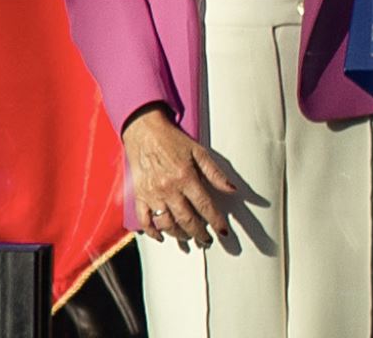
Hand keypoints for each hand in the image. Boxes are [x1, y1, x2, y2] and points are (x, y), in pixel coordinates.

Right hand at [122, 107, 234, 246]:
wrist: (144, 131)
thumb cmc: (172, 140)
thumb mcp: (199, 152)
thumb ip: (215, 173)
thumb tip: (232, 189)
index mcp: (186, 177)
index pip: (205, 206)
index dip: (216, 221)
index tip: (223, 232)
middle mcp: (169, 188)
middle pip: (187, 219)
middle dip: (199, 233)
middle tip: (207, 240)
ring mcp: (153, 194)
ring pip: (167, 224)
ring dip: (180, 235)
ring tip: (189, 237)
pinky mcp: (139, 196)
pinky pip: (145, 221)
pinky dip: (153, 232)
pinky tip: (162, 237)